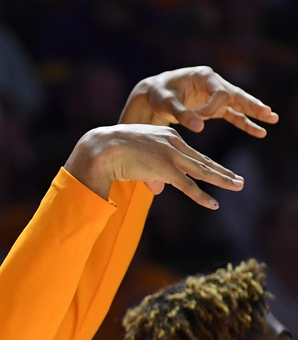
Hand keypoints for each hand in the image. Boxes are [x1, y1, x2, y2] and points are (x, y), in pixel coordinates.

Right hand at [65, 124, 243, 206]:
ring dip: (222, 180)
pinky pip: (187, 185)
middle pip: (202, 160)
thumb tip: (159, 190)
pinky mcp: (165, 169)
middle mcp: (173, 143)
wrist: (102, 148)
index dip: (205, 164)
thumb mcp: (135, 159)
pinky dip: (201, 196)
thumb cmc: (112, 152)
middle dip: (221, 171)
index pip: (190, 153)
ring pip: (202, 170)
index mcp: (167, 135)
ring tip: (238, 186)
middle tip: (238, 180)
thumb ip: (150, 174)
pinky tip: (213, 204)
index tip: (217, 172)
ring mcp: (170, 156)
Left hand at [120, 66, 277, 136]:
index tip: (198, 119)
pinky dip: (244, 122)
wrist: (153, 95)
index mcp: (203, 76)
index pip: (219, 93)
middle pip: (237, 94)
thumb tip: (199, 128)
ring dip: (253, 113)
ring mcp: (215, 95)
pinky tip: (258, 131)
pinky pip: (232, 114)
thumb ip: (181, 114)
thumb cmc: (158, 95)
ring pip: (238, 104)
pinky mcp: (214, 106)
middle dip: (251, 104)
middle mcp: (213, 83)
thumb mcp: (166, 103)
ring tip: (271, 119)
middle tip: (267, 113)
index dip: (211, 109)